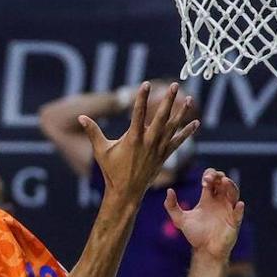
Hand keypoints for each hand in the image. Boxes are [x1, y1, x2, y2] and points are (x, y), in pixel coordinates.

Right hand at [80, 83, 197, 200]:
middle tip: (175, 85)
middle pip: (161, 117)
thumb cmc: (111, 171)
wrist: (126, 192)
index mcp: (133, 138)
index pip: (138, 113)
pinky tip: (196, 123)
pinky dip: (187, 132)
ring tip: (189, 99)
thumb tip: (80, 117)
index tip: (146, 84)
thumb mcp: (101, 150)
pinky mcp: (164, 156)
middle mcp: (148, 142)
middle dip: (168, 100)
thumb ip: (92, 131)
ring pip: (172, 127)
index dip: (142, 97)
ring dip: (181, 113)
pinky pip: (178, 142)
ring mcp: (158, 149)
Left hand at [166, 169, 244, 261]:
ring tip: (225, 181)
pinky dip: (239, 208)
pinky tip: (238, 204)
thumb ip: (171, 205)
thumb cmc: (195, 234)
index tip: (203, 181)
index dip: (209, 176)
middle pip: (223, 183)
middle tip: (211, 178)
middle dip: (219, 177)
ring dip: (230, 186)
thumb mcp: (179, 219)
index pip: (212, 180)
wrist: (204, 251)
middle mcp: (219, 202)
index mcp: (208, 199)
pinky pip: (239, 214)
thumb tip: (169, 190)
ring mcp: (228, 210)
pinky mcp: (234, 222)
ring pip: (234, 193)